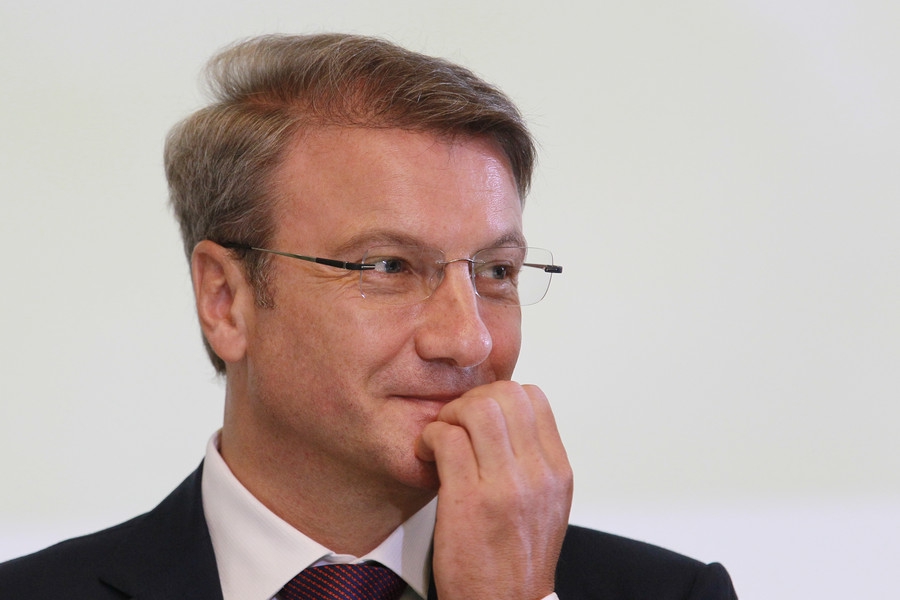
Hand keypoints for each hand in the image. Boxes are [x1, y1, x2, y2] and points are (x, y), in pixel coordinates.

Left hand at [415, 381, 572, 599]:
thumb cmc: (516, 559)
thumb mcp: (545, 505)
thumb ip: (533, 460)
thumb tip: (509, 420)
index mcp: (556, 471)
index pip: (534, 397)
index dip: (499, 396)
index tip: (480, 417)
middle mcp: (537, 474)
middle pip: (506, 394)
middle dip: (471, 399)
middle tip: (455, 423)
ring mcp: (505, 486)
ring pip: (477, 408)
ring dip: (449, 415)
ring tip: (440, 438)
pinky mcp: (468, 501)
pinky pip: (447, 439)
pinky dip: (430, 437)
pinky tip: (427, 455)